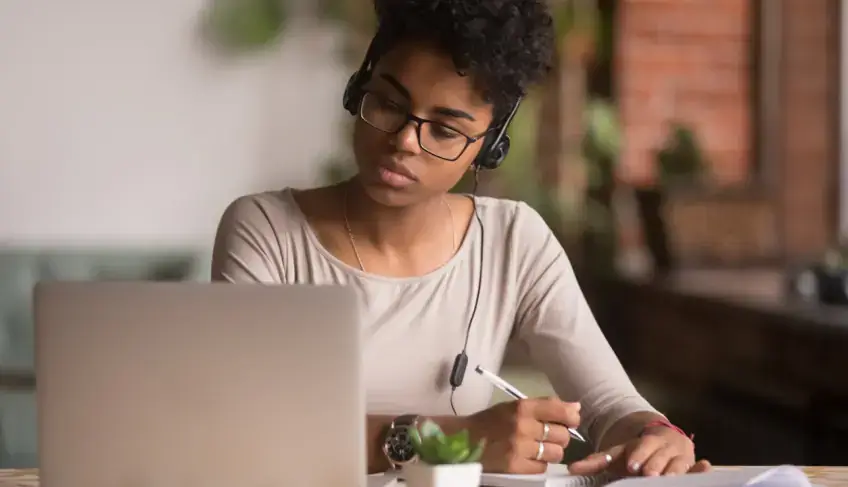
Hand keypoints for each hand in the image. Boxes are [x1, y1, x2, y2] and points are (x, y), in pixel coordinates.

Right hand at [463, 397, 581, 473]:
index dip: (571, 417)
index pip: (560, 410)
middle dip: (559, 437)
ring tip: (537, 449)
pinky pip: (542, 467)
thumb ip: (545, 406)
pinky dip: (538, 464)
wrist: (463, 440)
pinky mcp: (515, 467)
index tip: (571, 421)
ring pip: (556, 453)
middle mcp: (522, 426)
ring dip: (550, 452)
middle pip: (562, 435)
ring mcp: (519, 448)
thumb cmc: (491, 422)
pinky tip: (527, 458)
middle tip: (547, 437)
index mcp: (522, 407)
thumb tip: (576, 408)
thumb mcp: (514, 407)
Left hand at [569, 426, 710, 476]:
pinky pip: (697, 468)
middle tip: (648, 474)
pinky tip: (705, 467)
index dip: (639, 454)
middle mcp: (665, 446)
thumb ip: (596, 461)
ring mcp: (680, 456)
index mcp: (646, 441)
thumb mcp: (618, 454)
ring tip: (668, 478)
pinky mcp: (691, 465)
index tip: (633, 465)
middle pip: (660, 457)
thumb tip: (572, 468)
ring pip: (678, 464)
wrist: (661, 440)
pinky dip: (701, 469)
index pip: (642, 447)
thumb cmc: (637, 452)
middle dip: (655, 466)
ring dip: (675, 470)